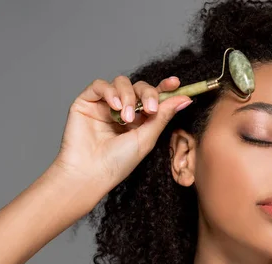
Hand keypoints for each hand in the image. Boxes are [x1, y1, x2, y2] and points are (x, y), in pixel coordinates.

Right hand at [50, 75, 191, 197]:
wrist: (91, 172)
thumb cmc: (118, 162)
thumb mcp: (147, 138)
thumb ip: (163, 116)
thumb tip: (185, 99)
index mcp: (139, 119)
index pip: (153, 97)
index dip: (164, 87)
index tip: (175, 83)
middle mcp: (122, 109)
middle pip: (139, 87)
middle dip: (148, 94)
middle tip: (150, 109)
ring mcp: (104, 105)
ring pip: (121, 83)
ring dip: (128, 96)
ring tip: (126, 118)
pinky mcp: (86, 102)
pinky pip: (100, 85)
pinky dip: (110, 92)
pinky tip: (115, 107)